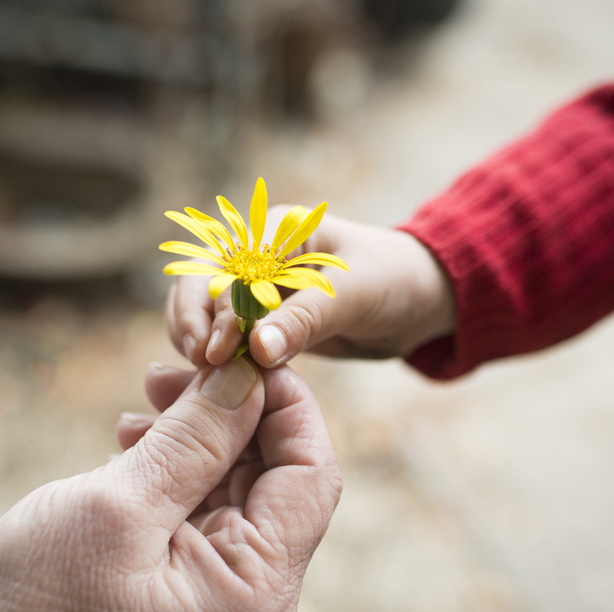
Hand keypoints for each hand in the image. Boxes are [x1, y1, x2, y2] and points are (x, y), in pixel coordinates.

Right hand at [166, 211, 456, 367]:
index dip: (220, 308)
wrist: (420, 300)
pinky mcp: (263, 319)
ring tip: (201, 371)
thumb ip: (305, 320)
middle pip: (201, 280)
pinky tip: (215, 378)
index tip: (220, 352)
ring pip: (204, 308)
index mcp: (279, 231)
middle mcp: (259, 254)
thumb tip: (257, 349)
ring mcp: (257, 287)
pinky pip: (226, 334)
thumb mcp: (355, 296)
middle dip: (193, 318)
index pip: (230, 266)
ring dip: (197, 336)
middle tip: (199, 360)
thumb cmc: (394, 282)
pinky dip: (216, 352)